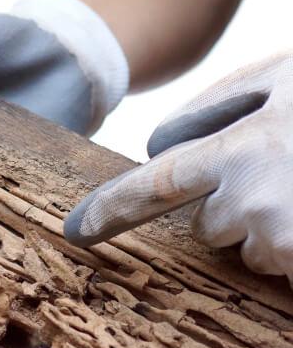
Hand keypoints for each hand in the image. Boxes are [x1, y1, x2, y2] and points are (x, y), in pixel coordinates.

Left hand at [64, 52, 292, 280]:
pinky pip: (279, 267)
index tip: (76, 230)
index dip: (113, 208)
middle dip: (232, 208)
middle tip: (284, 177)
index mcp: (242, 140)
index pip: (155, 183)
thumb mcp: (290, 80)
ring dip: (269, 230)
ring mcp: (277, 234)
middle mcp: (250, 191)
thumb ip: (226, 100)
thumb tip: (160, 144)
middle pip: (205, 223)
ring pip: (245, 246)